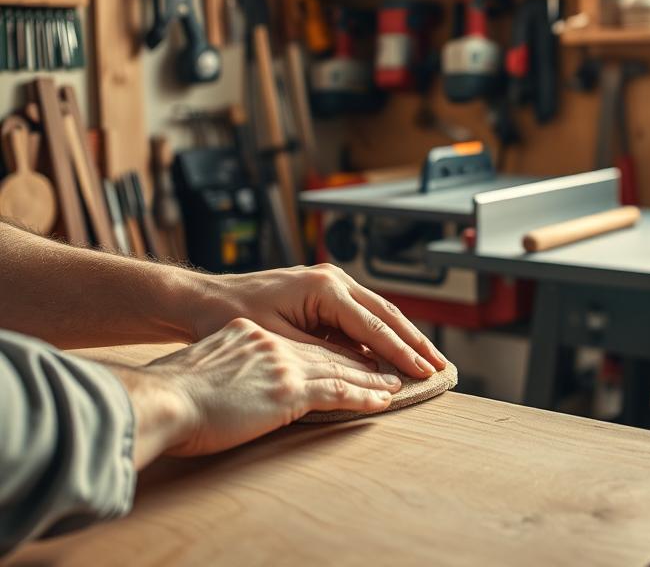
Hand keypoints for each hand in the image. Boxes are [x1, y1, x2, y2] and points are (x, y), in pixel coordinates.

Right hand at [139, 318, 401, 457]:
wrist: (161, 396)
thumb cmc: (172, 388)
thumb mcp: (205, 364)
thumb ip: (229, 363)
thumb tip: (234, 377)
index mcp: (255, 335)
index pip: (307, 341)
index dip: (337, 348)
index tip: (359, 354)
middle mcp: (275, 342)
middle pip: (333, 347)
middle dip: (370, 354)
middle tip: (396, 360)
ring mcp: (284, 363)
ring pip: (342, 367)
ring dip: (375, 376)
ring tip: (401, 382)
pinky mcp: (288, 390)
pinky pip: (337, 392)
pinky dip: (363, 396)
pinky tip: (383, 399)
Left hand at [192, 265, 446, 379]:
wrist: (201, 299)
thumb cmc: (230, 317)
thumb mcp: (279, 341)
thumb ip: (325, 354)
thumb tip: (367, 370)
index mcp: (324, 287)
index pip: (373, 325)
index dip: (401, 352)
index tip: (424, 373)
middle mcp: (332, 279)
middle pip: (386, 314)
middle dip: (415, 343)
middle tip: (442, 367)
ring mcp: (330, 283)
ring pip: (378, 312)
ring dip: (403, 337)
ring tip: (429, 360)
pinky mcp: (323, 293)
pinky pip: (361, 315)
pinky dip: (381, 334)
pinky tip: (395, 351)